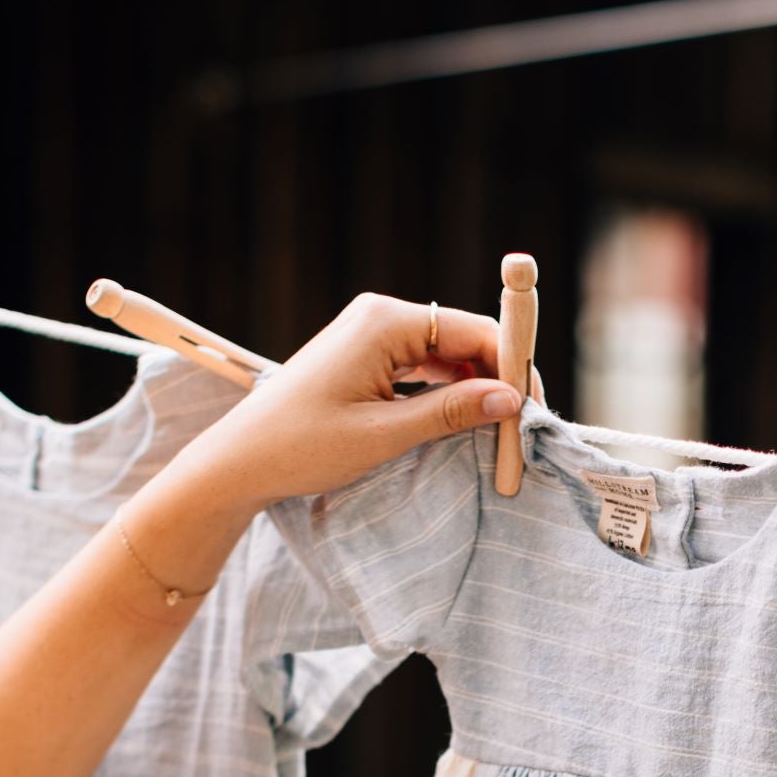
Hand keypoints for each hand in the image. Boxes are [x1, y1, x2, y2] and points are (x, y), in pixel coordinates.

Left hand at [198, 292, 521, 508]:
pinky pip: (422, 366)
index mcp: (385, 322)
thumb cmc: (302, 447)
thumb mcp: (383, 435)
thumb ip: (449, 413)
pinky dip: (446, 393)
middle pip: (463, 339)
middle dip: (496, 380)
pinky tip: (463, 422)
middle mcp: (380, 316)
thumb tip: (510, 400)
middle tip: (521, 429)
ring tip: (497, 434)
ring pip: (446, 355)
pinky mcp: (365, 356)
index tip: (536, 411)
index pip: (472, 331)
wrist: (240, 460)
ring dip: (473, 390)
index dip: (512, 368)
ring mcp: (371, 334)